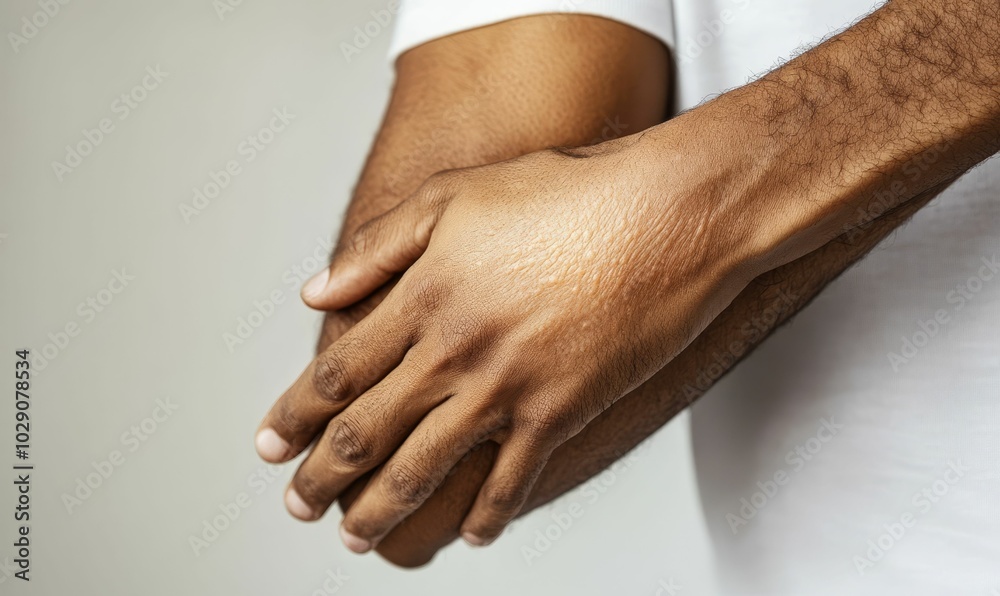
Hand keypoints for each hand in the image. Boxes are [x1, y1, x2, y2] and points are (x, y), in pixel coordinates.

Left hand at [257, 133, 764, 550]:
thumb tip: (316, 290)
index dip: (294, 414)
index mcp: (421, 297)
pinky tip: (471, 534)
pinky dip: (487, 516)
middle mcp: (453, 352)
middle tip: (295, 504)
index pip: (338, 373)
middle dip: (319, 476)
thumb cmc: (566, 194)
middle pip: (365, 432)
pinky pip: (512, 481)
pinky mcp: (561, 413)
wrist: (665, 216)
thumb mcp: (456, 194)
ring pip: (423, 469)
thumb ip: (379, 246)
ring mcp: (506, 389)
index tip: (270, 443)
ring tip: (353, 537)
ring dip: (379, 511)